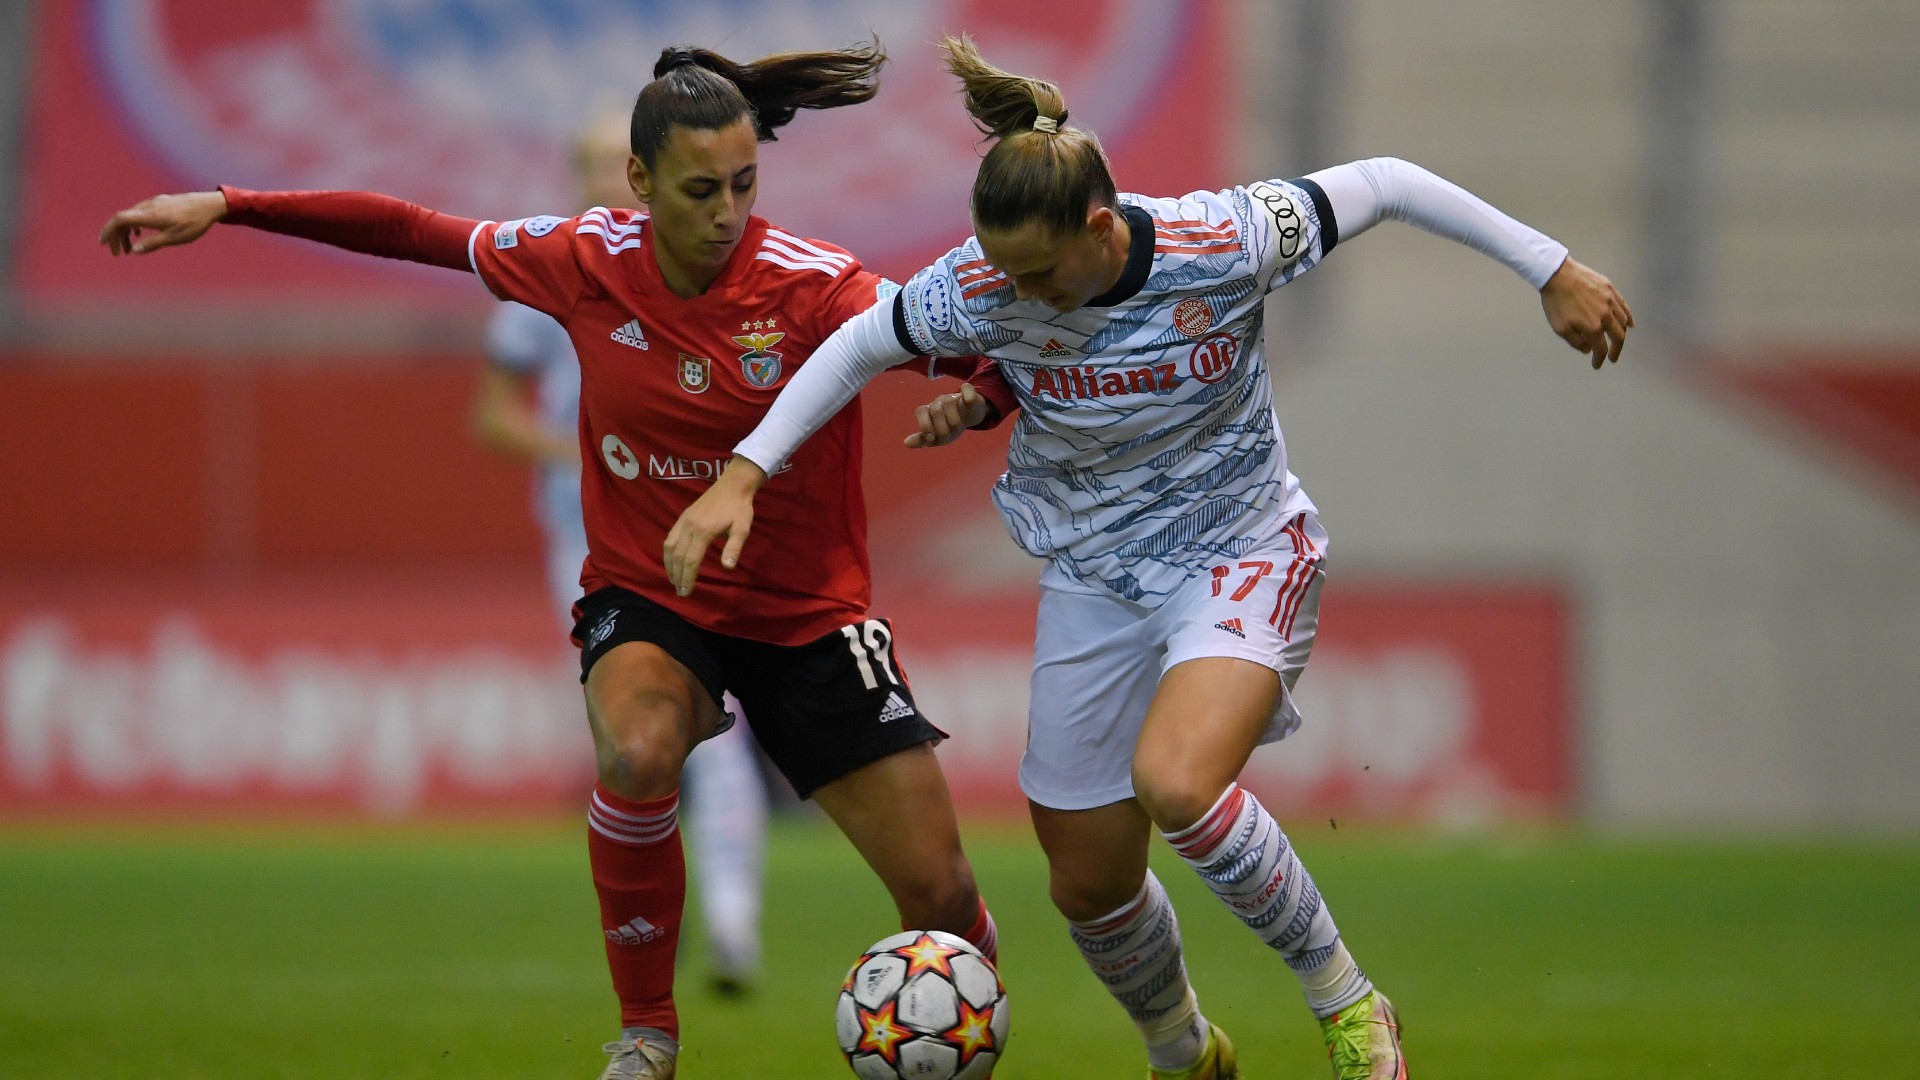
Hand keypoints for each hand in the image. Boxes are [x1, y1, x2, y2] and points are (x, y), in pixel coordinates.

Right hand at [99, 190, 228, 255]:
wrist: (210, 205)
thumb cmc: (194, 223)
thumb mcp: (175, 238)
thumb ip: (153, 244)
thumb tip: (135, 251)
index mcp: (149, 215)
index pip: (120, 219)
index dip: (108, 230)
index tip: (103, 243)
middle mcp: (148, 206)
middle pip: (123, 219)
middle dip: (116, 236)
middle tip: (118, 254)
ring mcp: (154, 202)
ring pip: (132, 216)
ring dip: (126, 232)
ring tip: (129, 249)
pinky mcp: (160, 202)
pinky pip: (140, 213)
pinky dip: (135, 224)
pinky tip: (139, 234)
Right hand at [663, 459, 768, 595]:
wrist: (732, 485)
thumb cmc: (739, 509)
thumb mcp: (742, 529)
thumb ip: (734, 548)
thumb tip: (727, 567)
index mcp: (704, 531)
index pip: (691, 560)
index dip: (687, 578)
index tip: (686, 592)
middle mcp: (689, 526)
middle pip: (678, 556)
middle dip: (677, 576)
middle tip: (680, 592)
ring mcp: (683, 521)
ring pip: (670, 547)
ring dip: (669, 566)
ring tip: (674, 580)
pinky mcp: (682, 517)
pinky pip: (670, 537)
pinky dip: (668, 552)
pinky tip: (672, 561)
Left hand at [904, 381, 988, 447]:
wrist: (970, 417)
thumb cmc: (950, 427)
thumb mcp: (937, 438)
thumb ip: (922, 440)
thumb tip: (906, 442)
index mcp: (929, 411)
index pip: (920, 411)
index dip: (924, 425)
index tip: (931, 438)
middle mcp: (939, 402)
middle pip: (935, 410)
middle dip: (942, 428)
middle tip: (948, 436)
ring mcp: (953, 396)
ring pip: (949, 403)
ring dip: (954, 420)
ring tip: (958, 428)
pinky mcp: (968, 393)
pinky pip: (967, 389)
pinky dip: (968, 395)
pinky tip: (968, 401)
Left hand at [1540, 257, 1632, 368]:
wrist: (1558, 275)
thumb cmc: (1556, 302)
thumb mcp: (1560, 328)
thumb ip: (1576, 342)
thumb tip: (1588, 349)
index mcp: (1593, 327)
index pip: (1601, 349)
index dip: (1600, 359)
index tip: (1597, 365)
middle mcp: (1606, 316)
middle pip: (1618, 338)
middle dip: (1616, 351)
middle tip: (1613, 358)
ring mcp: (1611, 302)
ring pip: (1624, 322)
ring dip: (1622, 335)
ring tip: (1619, 342)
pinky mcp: (1611, 290)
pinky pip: (1624, 307)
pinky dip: (1628, 317)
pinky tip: (1630, 323)